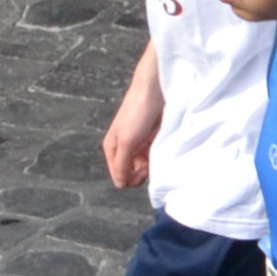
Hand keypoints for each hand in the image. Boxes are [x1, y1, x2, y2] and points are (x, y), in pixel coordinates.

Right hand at [101, 62, 163, 188]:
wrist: (154, 89)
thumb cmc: (137, 113)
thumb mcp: (126, 141)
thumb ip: (122, 164)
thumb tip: (120, 185)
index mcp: (112, 148)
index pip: (120, 176)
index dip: (132, 178)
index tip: (144, 169)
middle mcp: (124, 147)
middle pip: (133, 171)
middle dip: (143, 170)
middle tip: (153, 160)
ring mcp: (139, 142)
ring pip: (145, 164)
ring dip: (153, 162)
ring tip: (159, 150)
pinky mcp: (152, 137)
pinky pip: (154, 154)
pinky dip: (159, 154)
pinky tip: (164, 146)